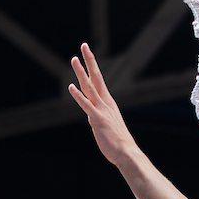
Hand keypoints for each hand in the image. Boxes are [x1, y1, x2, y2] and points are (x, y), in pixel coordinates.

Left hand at [68, 43, 140, 167]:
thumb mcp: (108, 125)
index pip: (99, 80)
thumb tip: (91, 116)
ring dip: (81, 73)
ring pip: (90, 87)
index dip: (92, 65)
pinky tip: (71, 87)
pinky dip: (78, 96)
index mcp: (108, 103)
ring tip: (74, 59)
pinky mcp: (97, 120)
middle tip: (84, 45)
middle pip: (95, 77)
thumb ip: (98, 117)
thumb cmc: (118, 142)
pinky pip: (86, 106)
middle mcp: (105, 103)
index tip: (87, 52)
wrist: (127, 153)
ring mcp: (101, 110)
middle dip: (89, 61)